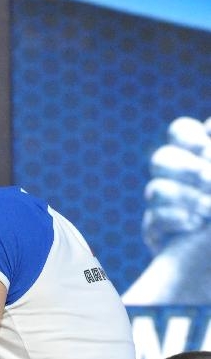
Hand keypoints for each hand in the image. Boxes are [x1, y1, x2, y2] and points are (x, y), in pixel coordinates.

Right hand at [142, 116, 210, 254]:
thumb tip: (209, 128)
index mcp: (200, 158)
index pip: (180, 132)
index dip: (190, 137)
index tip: (207, 149)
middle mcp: (179, 179)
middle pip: (161, 158)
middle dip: (184, 168)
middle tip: (208, 180)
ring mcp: (165, 205)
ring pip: (155, 190)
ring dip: (185, 198)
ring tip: (209, 211)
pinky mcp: (156, 230)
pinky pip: (153, 219)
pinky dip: (175, 220)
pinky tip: (195, 226)